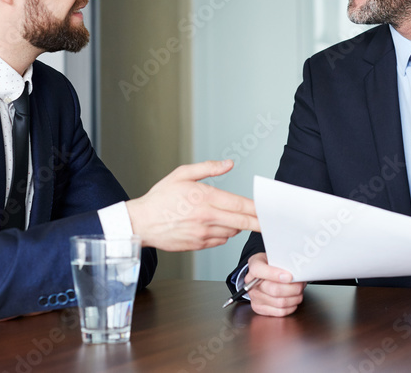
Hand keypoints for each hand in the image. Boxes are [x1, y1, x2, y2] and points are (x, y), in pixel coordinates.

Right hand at [126, 160, 259, 251]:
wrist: (141, 223)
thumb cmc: (160, 198)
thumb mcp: (181, 174)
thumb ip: (208, 168)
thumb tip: (229, 164)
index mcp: (205, 198)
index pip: (239, 205)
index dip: (257, 209)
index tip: (268, 209)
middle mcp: (206, 218)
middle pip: (242, 222)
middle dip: (258, 222)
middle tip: (269, 222)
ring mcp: (203, 234)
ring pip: (232, 232)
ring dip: (237, 226)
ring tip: (232, 218)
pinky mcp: (198, 245)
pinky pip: (220, 241)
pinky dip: (223, 234)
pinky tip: (216, 225)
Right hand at [245, 253, 305, 316]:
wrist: (262, 274)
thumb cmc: (270, 264)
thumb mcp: (275, 256)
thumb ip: (283, 262)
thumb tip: (297, 269)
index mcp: (254, 265)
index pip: (259, 271)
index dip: (274, 274)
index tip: (289, 276)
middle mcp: (251, 283)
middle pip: (274, 290)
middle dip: (293, 288)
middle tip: (301, 283)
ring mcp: (254, 297)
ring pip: (280, 302)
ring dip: (295, 297)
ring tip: (299, 291)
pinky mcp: (259, 308)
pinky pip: (280, 311)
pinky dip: (291, 306)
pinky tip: (294, 299)